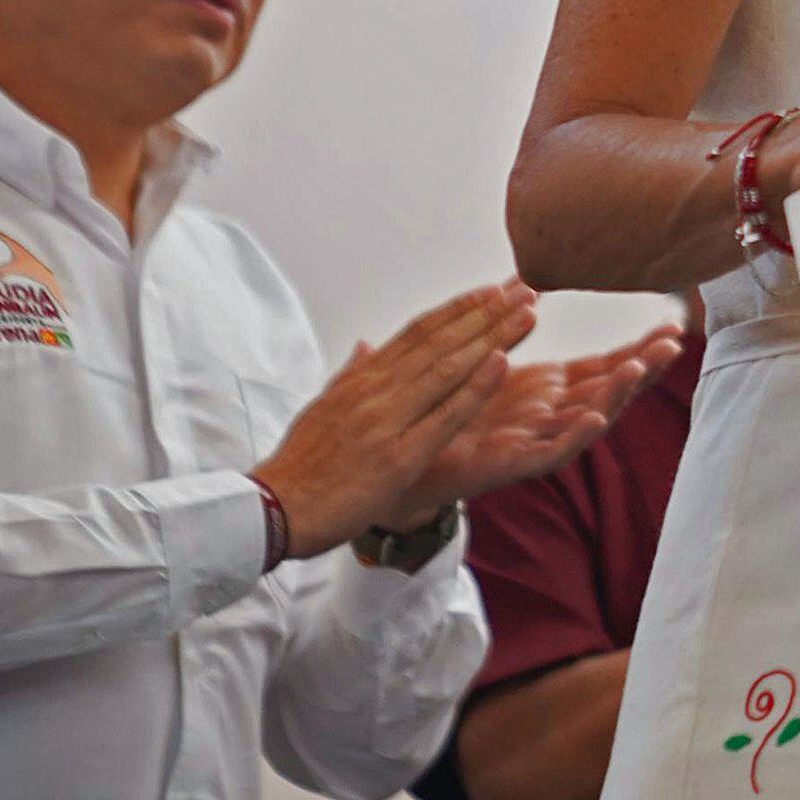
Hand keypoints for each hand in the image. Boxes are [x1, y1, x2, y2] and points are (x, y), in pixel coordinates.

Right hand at [253, 281, 538, 558]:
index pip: (418, 333)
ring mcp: (387, 421)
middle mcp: (375, 391)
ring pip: (448, 368)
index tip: (493, 291)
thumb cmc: (299, 466)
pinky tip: (503, 364)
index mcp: (361, 380)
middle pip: (441, 341)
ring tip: (527, 314)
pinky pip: (444, 416)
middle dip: (487, 314)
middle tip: (526, 289)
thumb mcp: (322, 410)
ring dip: (492, 338)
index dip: (460, 309)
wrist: (272, 510)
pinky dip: (475, 388)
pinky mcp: (397, 456)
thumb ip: (350, 376)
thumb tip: (366, 345)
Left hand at [379, 319, 685, 533]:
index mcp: (544, 390)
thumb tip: (517, 281)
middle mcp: (547, 415)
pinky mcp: (510, 464)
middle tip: (675, 343)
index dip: (637, 348)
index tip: (671, 327)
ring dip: (616, 396)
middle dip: (643, 367)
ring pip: (588, 418)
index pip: (602, 367)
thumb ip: (500, 326)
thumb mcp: (475, 359)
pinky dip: (574, 436)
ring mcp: (533, 441)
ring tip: (639, 369)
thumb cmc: (439, 413)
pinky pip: (550, 452)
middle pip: (608, 390)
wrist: (400, 462)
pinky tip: (594, 417)